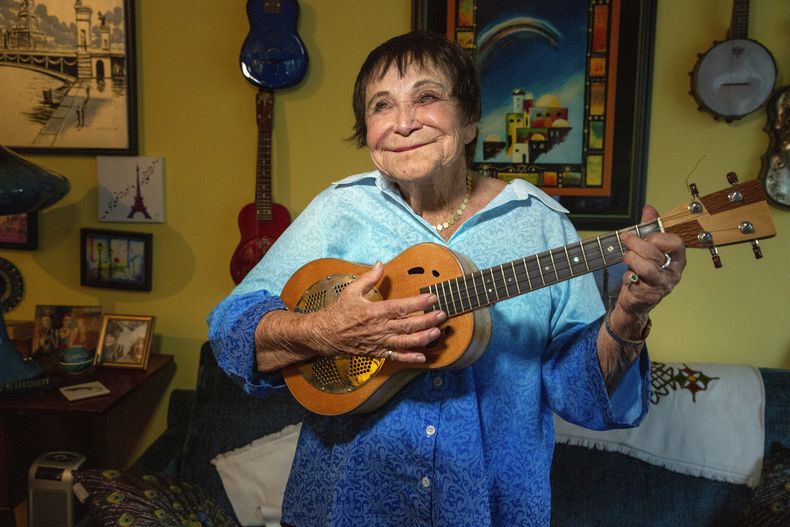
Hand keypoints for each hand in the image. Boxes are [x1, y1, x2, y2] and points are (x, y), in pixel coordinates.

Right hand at [308, 262, 445, 363]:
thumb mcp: (352, 291)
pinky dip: (410, 358)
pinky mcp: (377, 352)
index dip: (419, 303)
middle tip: (442, 315)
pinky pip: (396, 356)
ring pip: (405, 342)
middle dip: (427, 321)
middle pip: (408, 325)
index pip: (401, 307)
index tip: (432, 297)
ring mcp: (379, 342)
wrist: (325, 334)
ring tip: (437, 334)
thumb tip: (380, 264)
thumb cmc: (338, 312)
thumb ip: (369, 278)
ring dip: (423, 339)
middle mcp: (379, 328)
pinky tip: (423, 358)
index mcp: (375, 311)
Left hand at [616, 205, 685, 320]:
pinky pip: (635, 282)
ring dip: (631, 259)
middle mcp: (673, 272)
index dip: (658, 237)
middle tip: (625, 239)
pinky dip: (627, 277)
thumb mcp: (647, 248)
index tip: (646, 235)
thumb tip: (649, 209)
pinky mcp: (648, 296)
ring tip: (626, 258)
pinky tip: (628, 277)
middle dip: (636, 243)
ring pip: (646, 268)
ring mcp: (661, 286)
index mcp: (677, 258)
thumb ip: (649, 228)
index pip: (676, 243)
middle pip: (655, 254)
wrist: (636, 300)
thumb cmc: (644, 270)